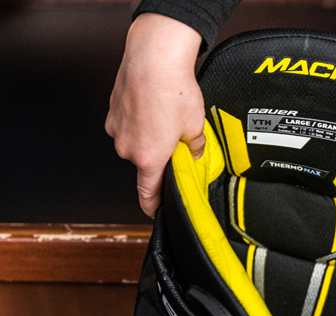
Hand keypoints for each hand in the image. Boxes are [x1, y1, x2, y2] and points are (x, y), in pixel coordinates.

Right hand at [106, 13, 205, 216]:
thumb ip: (194, 148)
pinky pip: (129, 124)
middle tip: (175, 145)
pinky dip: (140, 121)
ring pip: (136, 143)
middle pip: (145, 165)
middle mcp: (127, 147)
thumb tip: (194, 153)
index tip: (157, 213)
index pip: (147, 194)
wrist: (153, 56)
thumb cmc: (172, 90)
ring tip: (165, 120)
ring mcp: (117, 128)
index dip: (153, 207)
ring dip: (150, 138)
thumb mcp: (195, 128)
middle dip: (160, 158)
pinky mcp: (113, 111)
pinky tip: (154, 108)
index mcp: (148, 159)